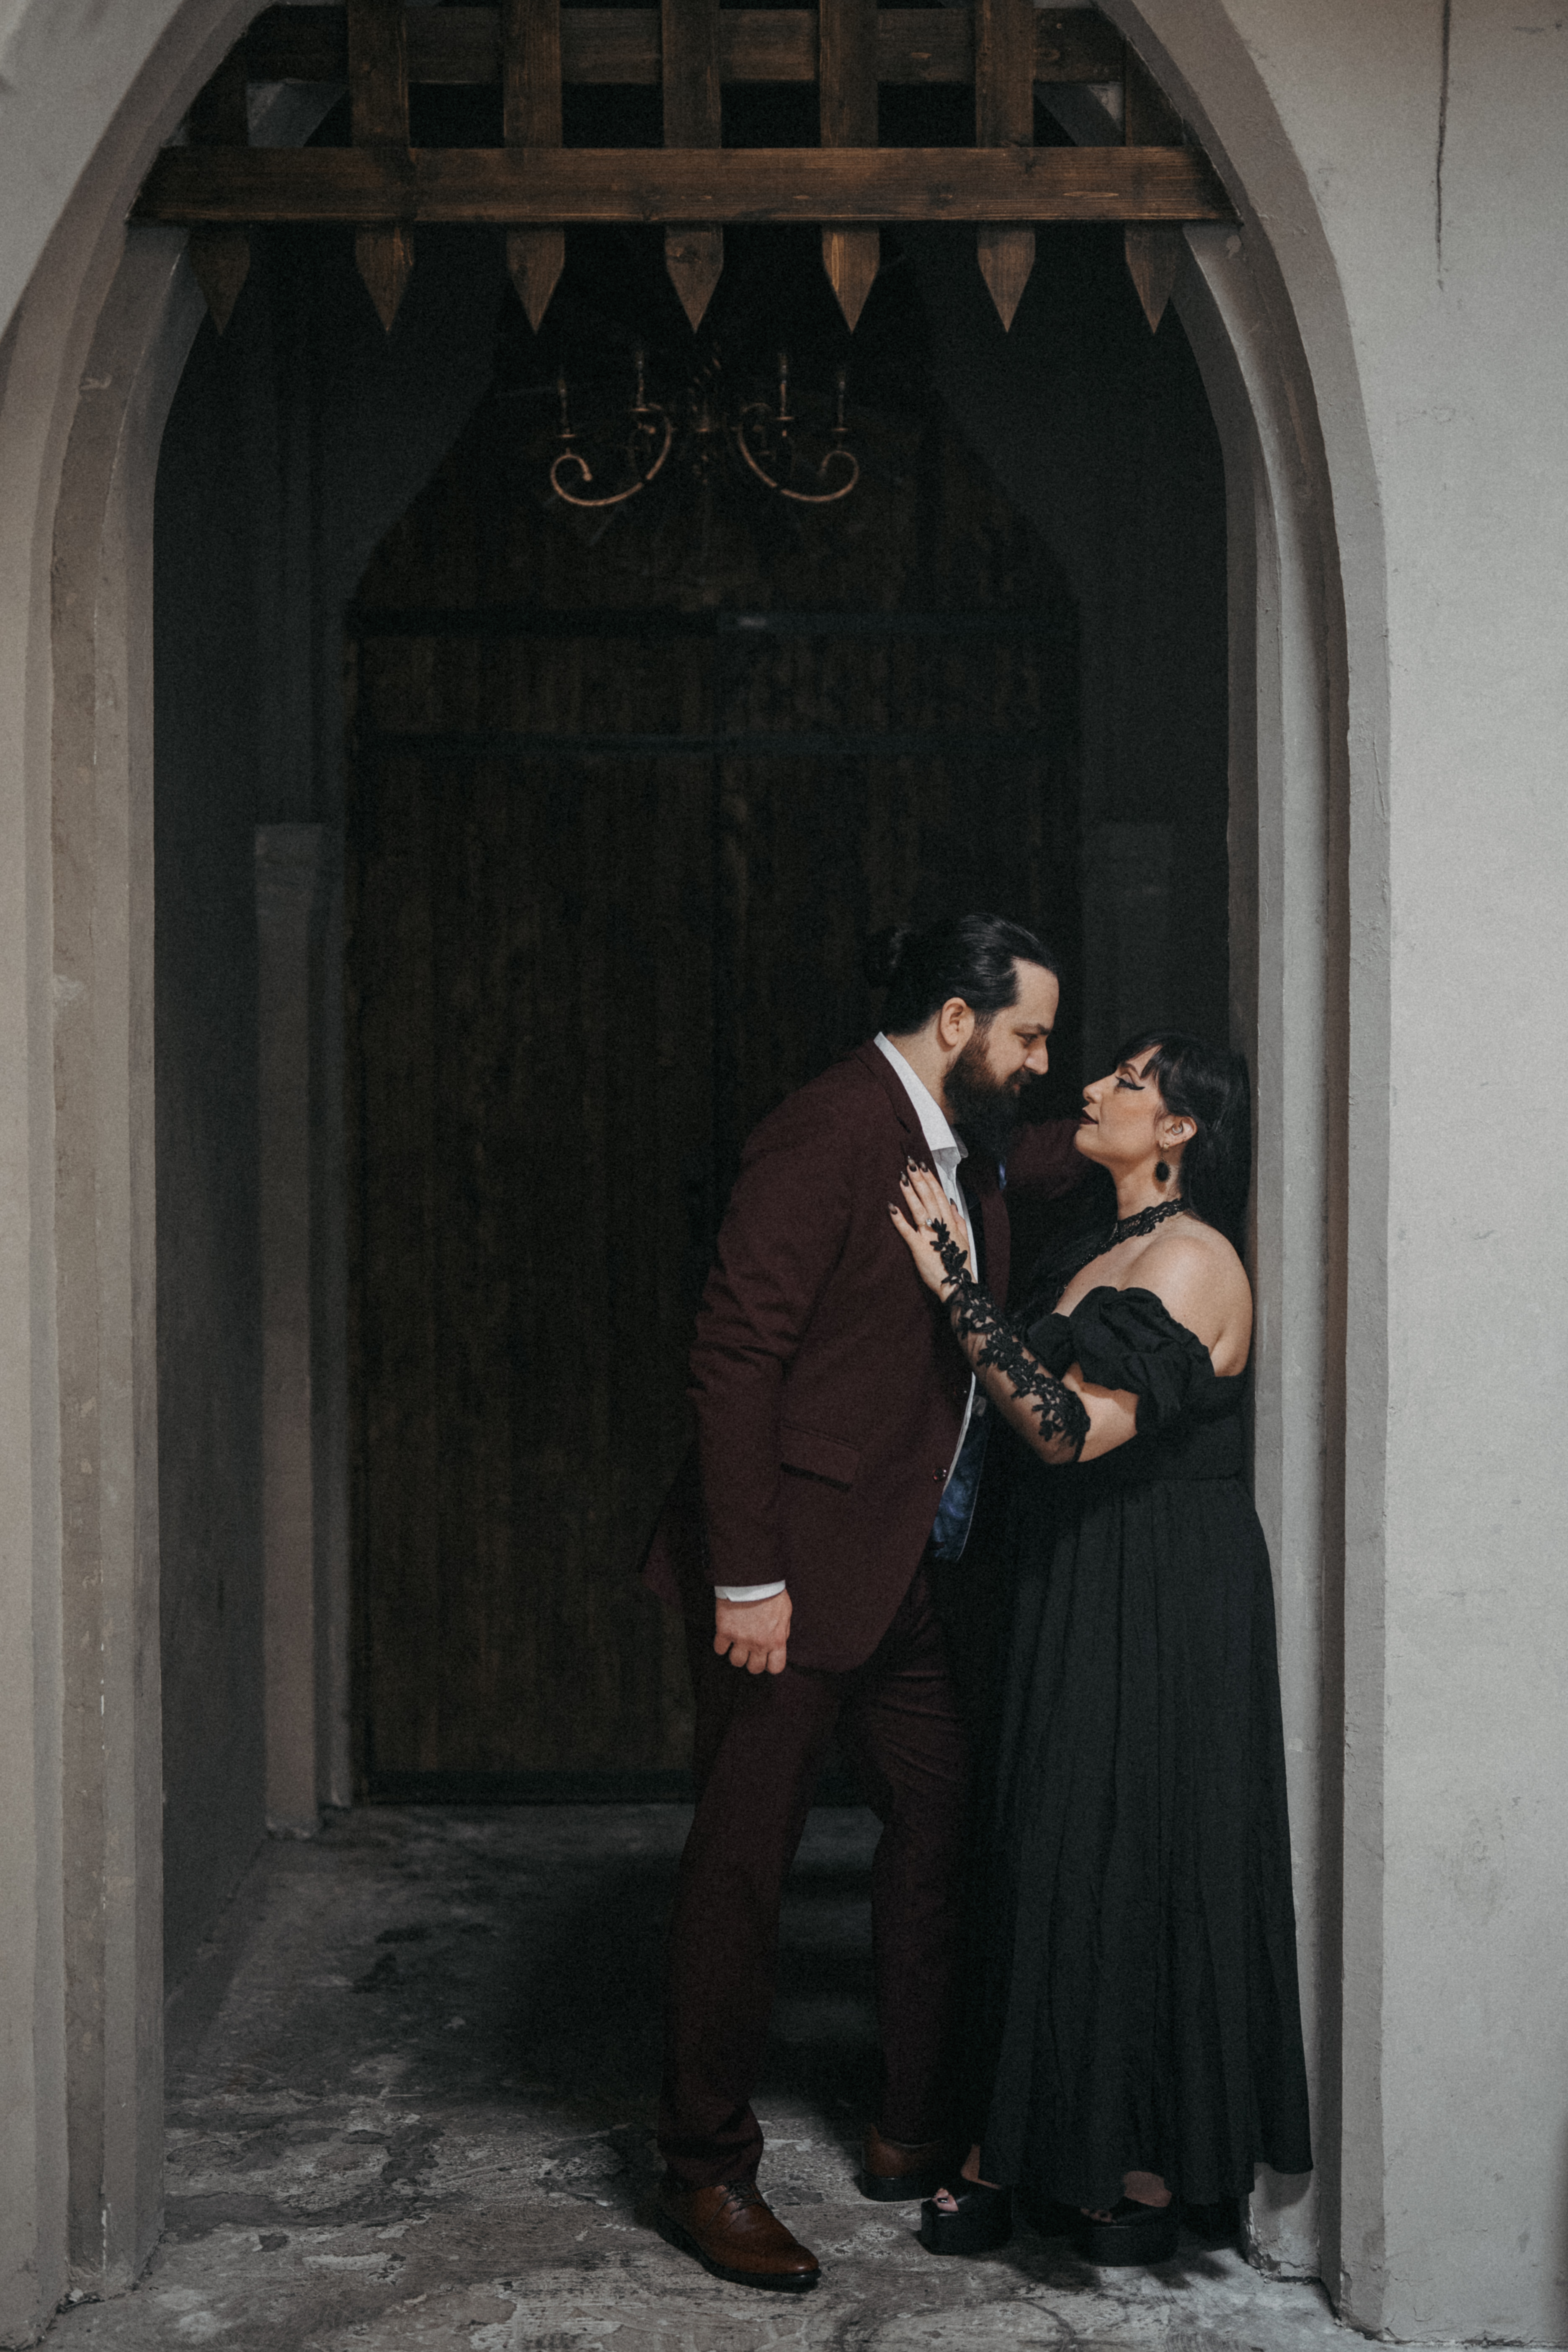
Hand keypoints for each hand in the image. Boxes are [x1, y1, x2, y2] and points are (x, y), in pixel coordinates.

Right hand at [714, 1589, 790, 1674]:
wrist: (752, 1579)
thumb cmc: (771, 1593)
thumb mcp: (785, 1613)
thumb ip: (782, 1631)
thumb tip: (779, 1642)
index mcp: (776, 1640)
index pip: (775, 1667)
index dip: (770, 1664)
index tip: (767, 1659)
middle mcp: (759, 1644)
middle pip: (754, 1668)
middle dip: (753, 1661)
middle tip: (751, 1650)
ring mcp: (740, 1639)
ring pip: (736, 1662)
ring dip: (736, 1654)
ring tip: (737, 1644)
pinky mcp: (725, 1631)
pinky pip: (719, 1649)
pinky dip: (721, 1645)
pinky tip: (725, 1637)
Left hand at [888, 1164, 971, 1298]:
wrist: (957, 1284)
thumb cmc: (958, 1263)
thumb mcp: (962, 1239)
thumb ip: (957, 1220)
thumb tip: (952, 1204)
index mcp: (949, 1222)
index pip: (939, 1195)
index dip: (931, 1180)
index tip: (923, 1167)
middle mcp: (939, 1226)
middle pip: (929, 1197)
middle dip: (919, 1179)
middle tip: (910, 1164)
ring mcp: (928, 1235)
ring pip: (918, 1209)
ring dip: (909, 1193)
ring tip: (902, 1178)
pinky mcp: (918, 1247)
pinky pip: (907, 1230)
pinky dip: (899, 1219)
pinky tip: (891, 1207)